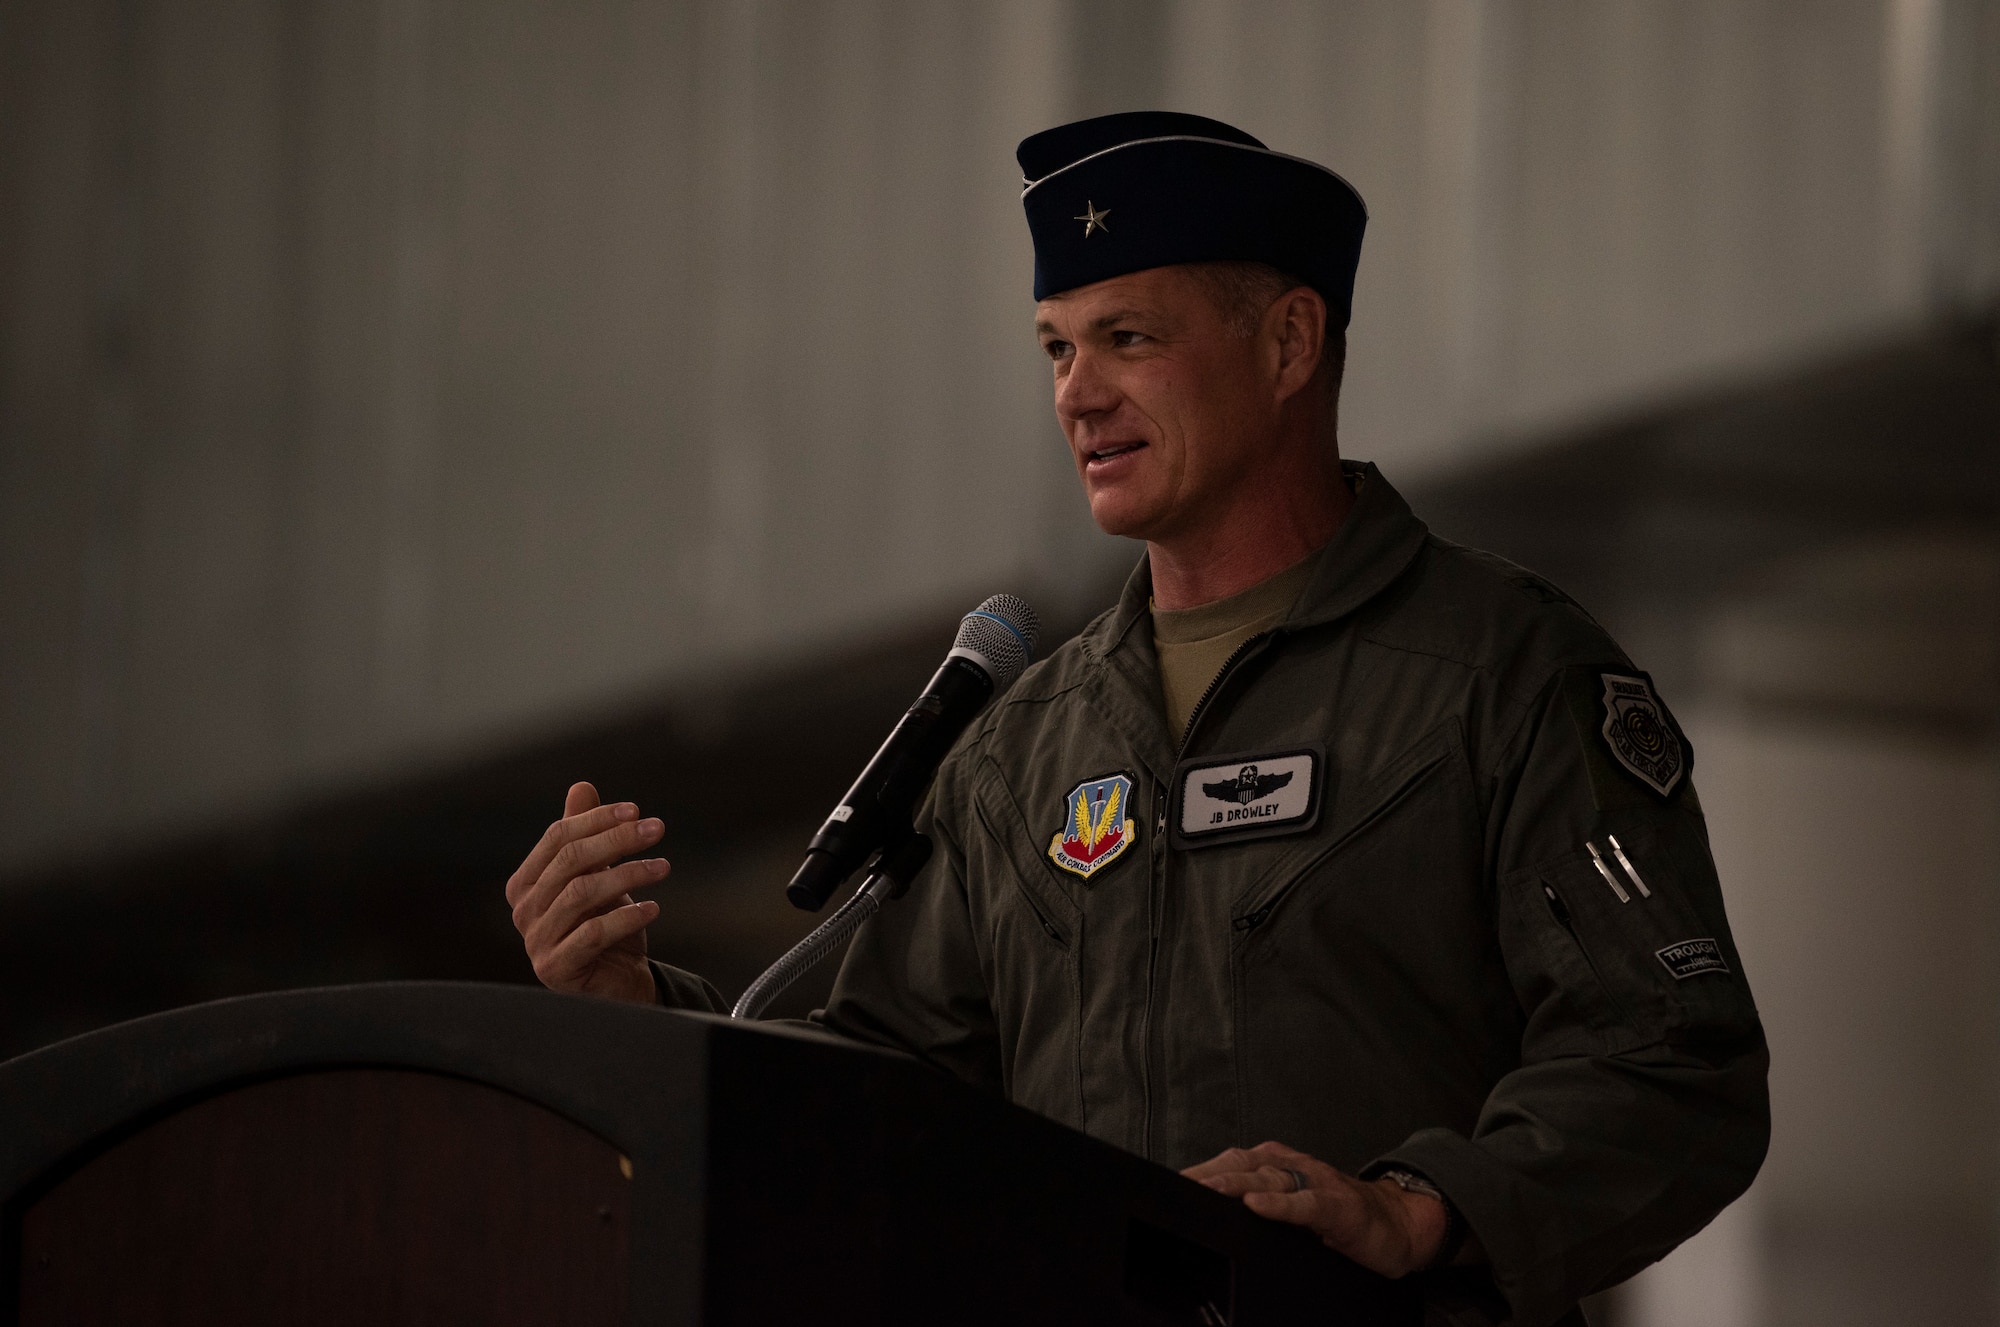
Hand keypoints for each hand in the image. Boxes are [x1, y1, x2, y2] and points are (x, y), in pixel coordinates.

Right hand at [506, 781, 669, 1004]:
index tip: (636, 811)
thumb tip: (582, 787)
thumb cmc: (605, 924)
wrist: (619, 981)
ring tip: (662, 867)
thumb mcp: (600, 876)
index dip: (596, 820)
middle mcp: (523, 910)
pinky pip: (592, 934)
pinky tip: (654, 907)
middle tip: (656, 829)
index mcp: (526, 883)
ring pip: (581, 894)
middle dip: (617, 840)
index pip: (557, 838)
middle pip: (570, 861)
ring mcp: (536, 941)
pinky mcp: (557, 968)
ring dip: (628, 874)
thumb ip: (586, 835)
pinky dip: (626, 916)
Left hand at [1182, 1142, 1451, 1277]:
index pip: (1231, 1162)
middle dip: (1209, 1175)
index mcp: (1279, 1165)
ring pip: (1269, 1178)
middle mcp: (1294, 1166)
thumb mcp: (1293, 1207)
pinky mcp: (1339, 1206)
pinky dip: (1280, 1204)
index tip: (1170, 1182)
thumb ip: (1260, 1203)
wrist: (1398, 1224)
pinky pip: (1305, 1203)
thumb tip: (1212, 1215)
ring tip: (1207, 1190)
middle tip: (1178, 1186)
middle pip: (1243, 1165)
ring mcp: (1318, 1183)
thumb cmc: (1339, 1217)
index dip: (1201, 1171)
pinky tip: (1257, 1206)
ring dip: (1235, 1184)